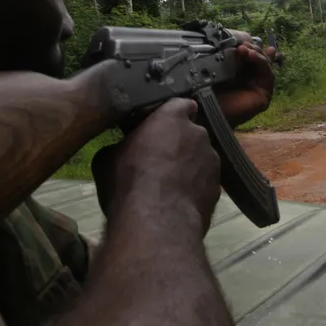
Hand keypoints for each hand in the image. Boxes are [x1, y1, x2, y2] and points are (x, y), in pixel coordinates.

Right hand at [91, 98, 221, 235]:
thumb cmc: (129, 181)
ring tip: (170, 184)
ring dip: (190, 165)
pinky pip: (205, 181)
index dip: (171, 115)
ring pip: (201, 158)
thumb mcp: (107, 158)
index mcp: (172, 117)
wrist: (157, 221)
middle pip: (192, 132)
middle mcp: (199, 134)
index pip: (179, 104)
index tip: (162, 125)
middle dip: (180, 142)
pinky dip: (195, 187)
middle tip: (160, 158)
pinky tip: (179, 201)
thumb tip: (123, 149)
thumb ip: (122, 145)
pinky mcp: (218, 188)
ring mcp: (213, 161)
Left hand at [215, 30, 276, 127]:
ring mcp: (259, 89)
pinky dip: (261, 63)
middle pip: (260, 60)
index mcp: (240, 75)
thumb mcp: (220, 67)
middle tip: (242, 43)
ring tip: (245, 49)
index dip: (251, 46)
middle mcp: (251, 81)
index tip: (243, 38)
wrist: (206, 110)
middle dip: (253, 48)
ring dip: (257, 54)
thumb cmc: (208, 91)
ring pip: (265, 66)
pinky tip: (251, 55)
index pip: (251, 57)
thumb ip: (230, 55)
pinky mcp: (264, 96)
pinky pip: (267, 75)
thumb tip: (240, 42)